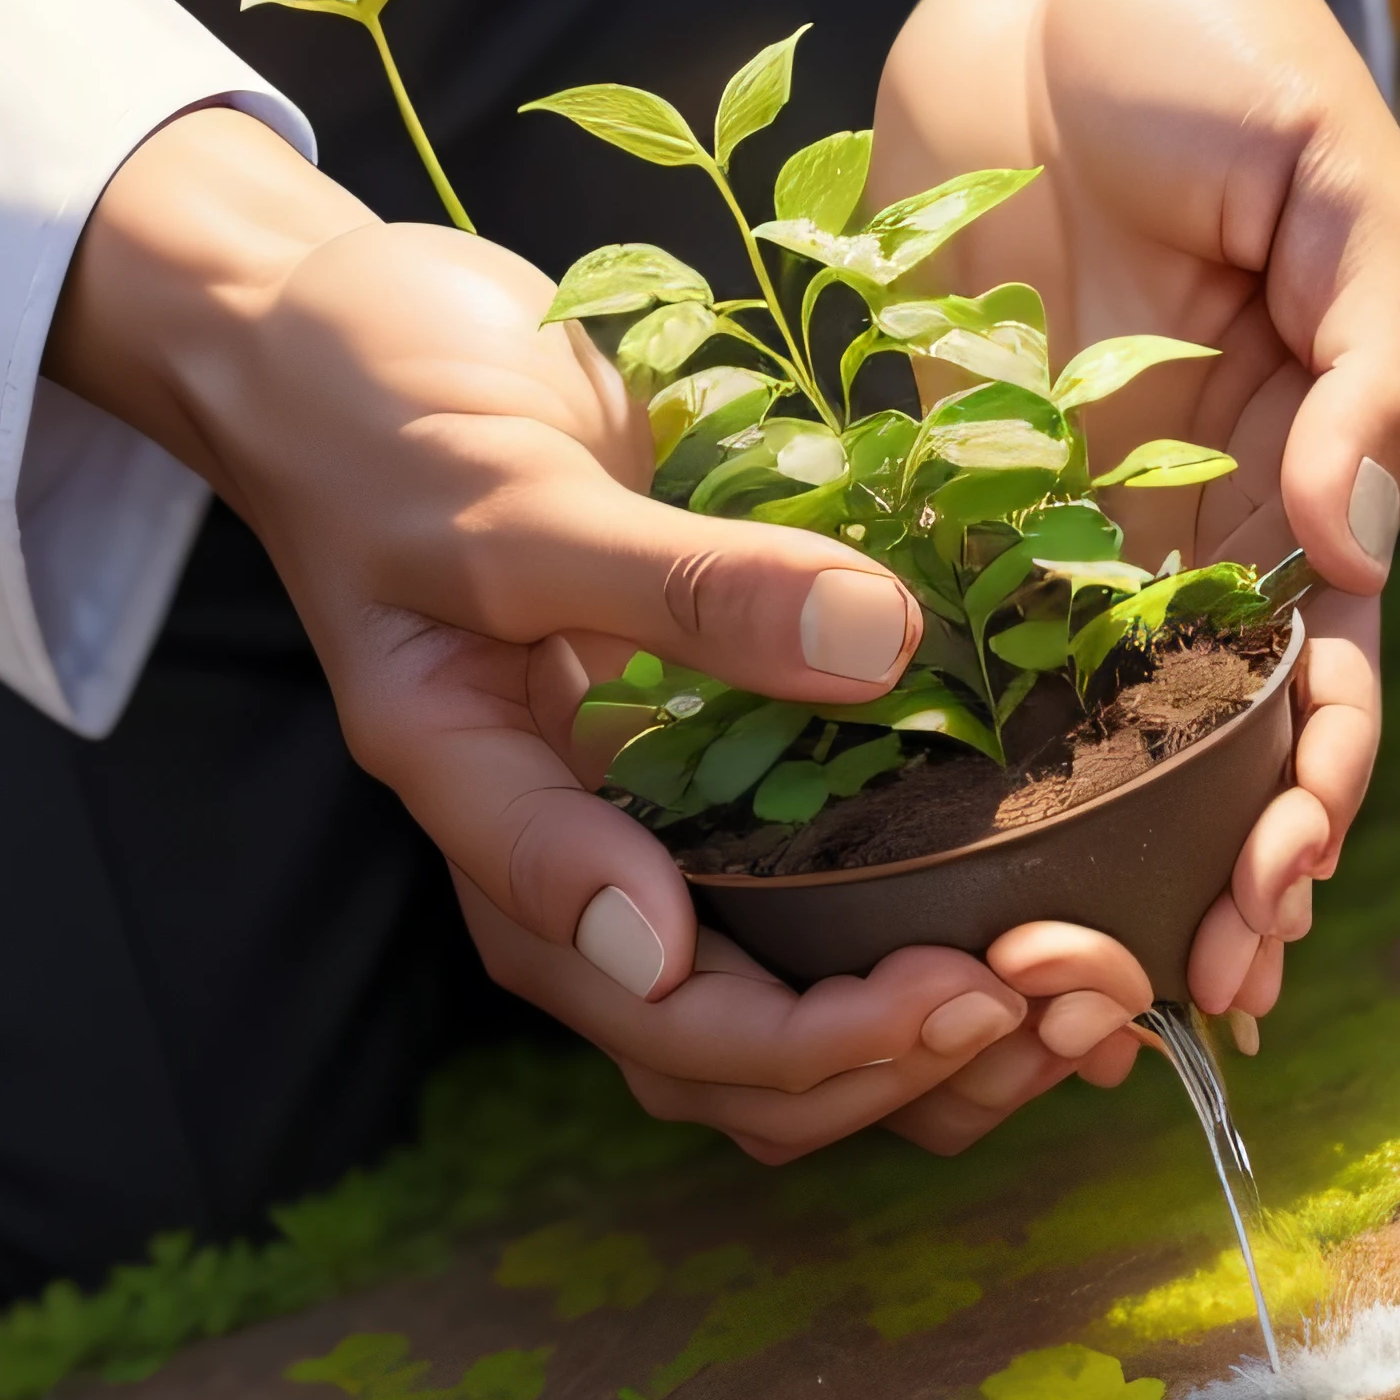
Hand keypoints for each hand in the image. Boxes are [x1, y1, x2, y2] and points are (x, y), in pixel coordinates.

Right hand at [47, 109, 1048, 1158]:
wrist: (329, 337)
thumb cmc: (382, 410)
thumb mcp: (511, 489)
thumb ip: (677, 580)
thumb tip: (880, 643)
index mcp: (476, 802)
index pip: (621, 985)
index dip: (781, 1029)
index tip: (943, 983)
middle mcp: (553, 851)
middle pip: (704, 1056)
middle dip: (875, 1062)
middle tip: (1043, 996)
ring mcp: (633, 826)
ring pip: (767, 1029)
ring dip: (911, 1053)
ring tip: (1070, 1001)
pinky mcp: (707, 788)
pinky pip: (811, 928)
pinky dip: (920, 957)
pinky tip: (1042, 926)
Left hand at [874, 0, 1399, 1069]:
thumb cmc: (1232, 56)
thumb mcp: (1346, 190)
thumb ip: (1371, 361)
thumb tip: (1360, 533)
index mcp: (1311, 489)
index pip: (1322, 692)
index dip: (1307, 814)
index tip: (1269, 913)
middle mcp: (1187, 542)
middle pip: (1197, 762)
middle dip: (1187, 893)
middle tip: (1147, 1010)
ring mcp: (1057, 529)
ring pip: (1064, 742)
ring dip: (1056, 867)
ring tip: (1023, 981)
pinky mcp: (935, 489)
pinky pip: (929, 642)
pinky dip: (922, 755)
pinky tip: (887, 855)